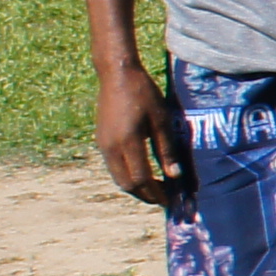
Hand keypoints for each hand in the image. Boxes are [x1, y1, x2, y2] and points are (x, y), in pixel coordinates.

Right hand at [95, 63, 185, 206]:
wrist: (116, 75)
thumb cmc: (143, 94)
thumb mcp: (161, 120)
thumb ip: (166, 150)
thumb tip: (175, 176)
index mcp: (128, 142)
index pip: (141, 179)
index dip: (156, 193)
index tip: (170, 201)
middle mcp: (111, 147)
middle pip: (126, 184)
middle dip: (145, 195)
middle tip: (163, 198)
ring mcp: (102, 144)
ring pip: (117, 177)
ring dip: (135, 187)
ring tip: (154, 188)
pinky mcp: (100, 140)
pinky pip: (113, 166)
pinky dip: (126, 175)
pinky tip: (141, 172)